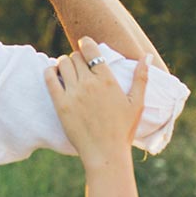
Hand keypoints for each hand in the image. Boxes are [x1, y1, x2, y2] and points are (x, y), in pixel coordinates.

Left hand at [45, 37, 149, 168]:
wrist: (105, 153)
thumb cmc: (123, 129)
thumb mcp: (137, 102)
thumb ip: (141, 77)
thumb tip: (146, 56)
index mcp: (107, 79)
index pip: (90, 50)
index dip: (86, 43)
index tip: (85, 44)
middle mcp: (89, 83)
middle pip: (75, 57)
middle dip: (77, 58)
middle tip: (80, 66)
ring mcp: (73, 93)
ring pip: (62, 64)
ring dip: (64, 64)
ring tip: (68, 71)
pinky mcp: (60, 104)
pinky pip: (49, 78)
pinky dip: (50, 72)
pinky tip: (54, 75)